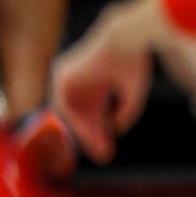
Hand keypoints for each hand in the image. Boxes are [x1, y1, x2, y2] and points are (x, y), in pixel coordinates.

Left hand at [53, 0, 164, 163]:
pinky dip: (76, 122)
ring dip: (85, 133)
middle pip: (83, 116)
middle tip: (104, 156)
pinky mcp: (62, 77)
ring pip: (73, 114)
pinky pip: (65, 107)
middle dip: (94, 137)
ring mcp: (69, 78)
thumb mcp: (132, 94)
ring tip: (100, 150)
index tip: (108, 150)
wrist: (125, 40)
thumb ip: (124, 113)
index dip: (101, 131)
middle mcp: (81, 80)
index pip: (94, 111)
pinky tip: (91, 136)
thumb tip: (115, 130)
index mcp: (96, 79)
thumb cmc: (133, 60)